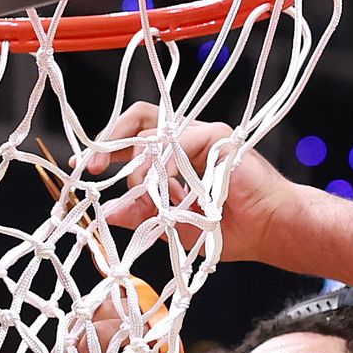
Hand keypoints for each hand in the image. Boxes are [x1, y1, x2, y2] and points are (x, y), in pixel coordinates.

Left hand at [79, 103, 297, 264]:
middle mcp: (184, 141)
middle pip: (138, 120)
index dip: (106, 148)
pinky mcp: (218, 137)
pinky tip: (171, 189)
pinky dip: (168, 167)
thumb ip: (142, 215)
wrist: (268, 231)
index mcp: (173, 158)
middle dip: (110, 140)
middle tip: (94, 167)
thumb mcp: (173, 225)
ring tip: (153, 198)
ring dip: (143, 170)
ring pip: (154, 135)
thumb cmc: (229, 229)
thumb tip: (106, 213)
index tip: (84, 167)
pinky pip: (180, 142)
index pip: (133, 138)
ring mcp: (201, 135)